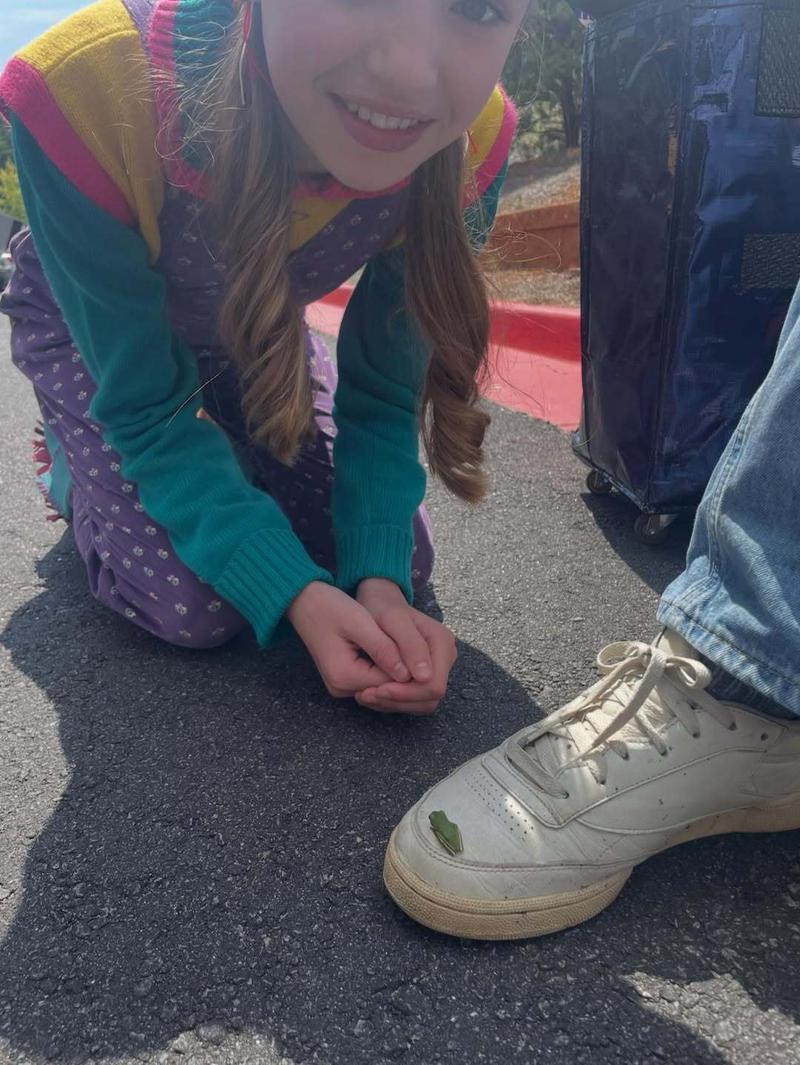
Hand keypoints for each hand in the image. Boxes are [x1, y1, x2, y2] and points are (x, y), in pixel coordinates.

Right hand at [287, 581, 413, 705]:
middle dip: (407, 672)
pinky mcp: (345, 679)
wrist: (304, 602)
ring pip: (383, 685)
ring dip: (398, 670)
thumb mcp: (360, 623)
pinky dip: (387, 667)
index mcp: (344, 677)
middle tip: (423, 648)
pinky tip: (396, 649)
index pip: (392, 684)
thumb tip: (409, 674)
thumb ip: (384, 649)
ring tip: (411, 646)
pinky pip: (374, 679)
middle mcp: (342, 688)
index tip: (427, 650)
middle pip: (388, 689)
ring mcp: (342, 686)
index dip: (413, 670)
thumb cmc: (330, 607)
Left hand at [354, 579, 457, 714]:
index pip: (433, 684)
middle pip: (430, 697)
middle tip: (366, 695)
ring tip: (366, 694)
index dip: (406, 693)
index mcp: (442, 642)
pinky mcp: (426, 675)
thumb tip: (424, 676)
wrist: (380, 603)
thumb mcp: (392, 620)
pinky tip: (374, 692)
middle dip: (398, 700)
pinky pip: (415, 700)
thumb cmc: (383, 608)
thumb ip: (409, 645)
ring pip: (423, 703)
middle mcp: (446, 656)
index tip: (377, 689)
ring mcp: (438, 667)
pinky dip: (394, 701)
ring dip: (394, 704)